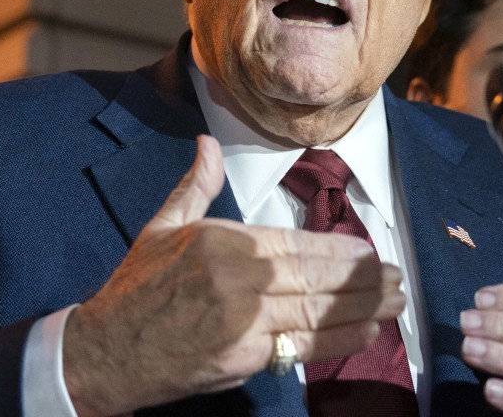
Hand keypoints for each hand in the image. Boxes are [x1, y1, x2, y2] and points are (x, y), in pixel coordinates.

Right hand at [62, 135, 405, 416]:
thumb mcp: (163, 226)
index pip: (298, 244)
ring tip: (394, 302)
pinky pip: (301, 348)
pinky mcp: (243, 358)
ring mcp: (244, 322)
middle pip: (316, 279)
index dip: (340, 251)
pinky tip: (366, 333)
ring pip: (317, 313)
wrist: (106, 348)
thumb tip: (207, 143)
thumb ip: (197, 185)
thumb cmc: (137, 286)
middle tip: (396, 278)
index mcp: (226, 243)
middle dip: (362, 280)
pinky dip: (338, 341)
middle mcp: (241, 281)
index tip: (370, 252)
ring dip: (362, 308)